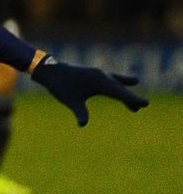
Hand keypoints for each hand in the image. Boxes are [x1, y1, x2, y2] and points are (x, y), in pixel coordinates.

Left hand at [30, 56, 147, 125]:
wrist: (49, 69)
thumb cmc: (60, 85)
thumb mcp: (70, 100)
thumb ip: (79, 111)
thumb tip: (82, 124)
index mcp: (98, 81)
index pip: (119, 93)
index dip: (132, 99)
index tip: (145, 104)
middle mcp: (101, 75)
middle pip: (119, 88)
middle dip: (130, 97)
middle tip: (141, 106)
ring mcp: (97, 73)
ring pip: (116, 83)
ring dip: (124, 91)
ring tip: (135, 105)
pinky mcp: (93, 74)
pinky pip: (110, 80)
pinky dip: (118, 84)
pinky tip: (127, 83)